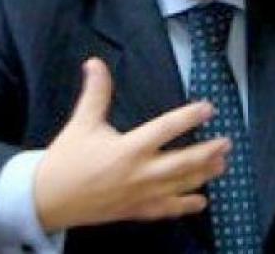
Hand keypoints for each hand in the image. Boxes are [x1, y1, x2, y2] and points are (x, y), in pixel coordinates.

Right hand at [33, 57, 229, 230]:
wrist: (47, 198)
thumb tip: (95, 62)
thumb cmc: (66, 158)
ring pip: (180, 185)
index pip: (166, 129)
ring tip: (222, 165)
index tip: (208, 108)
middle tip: (227, 142)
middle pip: (183, 162)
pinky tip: (202, 202)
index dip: (189, 117)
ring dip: (204, 175)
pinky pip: (166, 210)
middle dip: (208, 152)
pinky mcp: (136, 211)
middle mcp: (139, 173)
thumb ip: (95, 92)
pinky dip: (186, 206)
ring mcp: (140, 195)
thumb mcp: (82, 122)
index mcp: (128, 148)